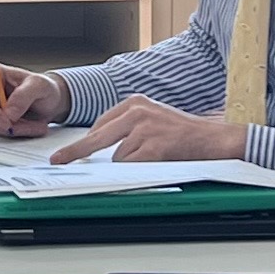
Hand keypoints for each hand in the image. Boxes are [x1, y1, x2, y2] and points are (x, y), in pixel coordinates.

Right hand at [0, 66, 71, 137]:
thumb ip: (24, 96)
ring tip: (35, 126)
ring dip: (13, 129)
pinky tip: (29, 127)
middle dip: (4, 124)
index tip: (7, 123)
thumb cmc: (44, 88)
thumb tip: (8, 113)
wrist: (49, 101)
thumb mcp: (39, 86)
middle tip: (28, 127)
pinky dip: (13, 133)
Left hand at [53, 97, 245, 163]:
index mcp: (134, 102)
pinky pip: (131, 165)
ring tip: (152, 159)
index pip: (100, 123)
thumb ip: (127, 127)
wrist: (215, 139)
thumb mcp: (152, 119)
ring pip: (116, 157)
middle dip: (76, 152)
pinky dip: (136, 171)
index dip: (84, 141)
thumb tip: (98, 147)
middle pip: (96, 136)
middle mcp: (137, 111)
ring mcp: (145, 127)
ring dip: (127, 166)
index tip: (67, 152)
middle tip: (59, 161)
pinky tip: (153, 164)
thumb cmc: (184, 133)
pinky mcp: (154, 145)